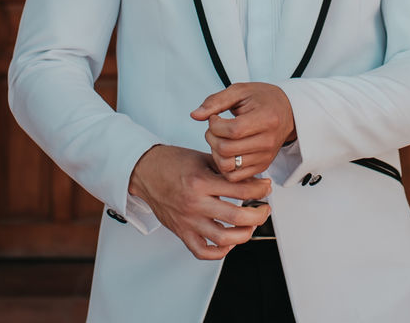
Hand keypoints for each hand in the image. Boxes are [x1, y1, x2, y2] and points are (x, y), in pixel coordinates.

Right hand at [127, 144, 271, 260]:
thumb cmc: (172, 162)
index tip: (265, 188)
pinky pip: (202, 251)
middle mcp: (195, 204)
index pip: (240, 189)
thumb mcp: (203, 158)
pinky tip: (229, 242)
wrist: (144, 171)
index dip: (259, 189)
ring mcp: (188, 220)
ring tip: (250, 226)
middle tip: (264, 209)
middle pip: (236, 217)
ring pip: (223, 238)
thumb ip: (227, 170)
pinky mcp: (181, 231)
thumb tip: (252, 179)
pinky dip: (219, 251)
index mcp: (201, 182)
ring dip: (244, 234)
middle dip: (258, 215)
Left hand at [191, 82, 296, 180]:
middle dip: (211, 137)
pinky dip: (224, 165)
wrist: (286, 112)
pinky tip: (225, 150)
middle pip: (227, 149)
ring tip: (220, 139)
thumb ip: (216, 101)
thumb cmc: (262, 99)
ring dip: (216, 152)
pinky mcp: (261, 167)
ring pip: (228, 165)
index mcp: (266, 119)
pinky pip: (234, 176)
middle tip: (214, 128)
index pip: (232, 130)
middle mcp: (268, 141)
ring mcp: (265, 157)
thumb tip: (195, 115)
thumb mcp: (240, 91)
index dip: (215, 124)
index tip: (215, 117)